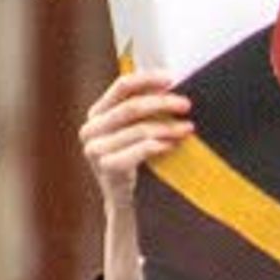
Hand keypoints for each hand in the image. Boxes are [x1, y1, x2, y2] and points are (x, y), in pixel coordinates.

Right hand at [81, 69, 193, 214]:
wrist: (123, 201)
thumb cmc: (134, 161)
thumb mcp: (133, 132)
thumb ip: (143, 111)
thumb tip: (174, 87)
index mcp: (97, 113)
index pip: (122, 86)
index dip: (148, 79)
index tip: (173, 78)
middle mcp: (91, 129)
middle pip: (131, 107)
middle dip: (163, 103)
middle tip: (186, 104)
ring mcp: (95, 149)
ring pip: (138, 129)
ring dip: (167, 127)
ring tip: (187, 128)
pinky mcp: (106, 167)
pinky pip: (138, 151)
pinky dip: (158, 145)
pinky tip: (173, 145)